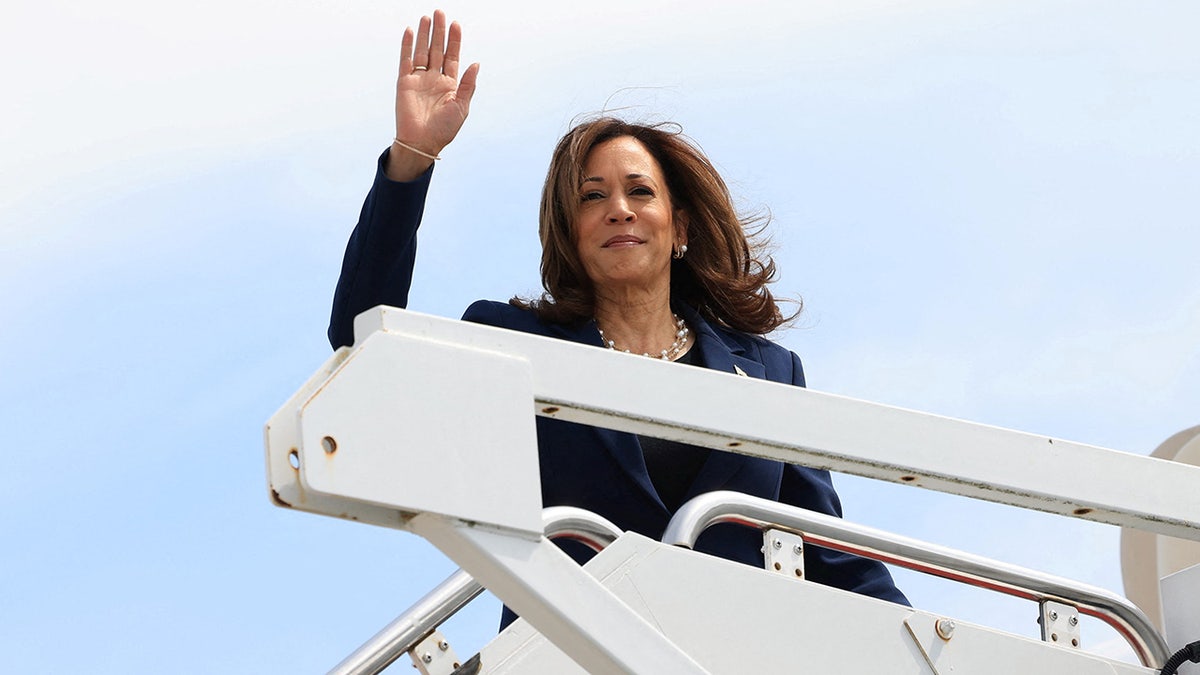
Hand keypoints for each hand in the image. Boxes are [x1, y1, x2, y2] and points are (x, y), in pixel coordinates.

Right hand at [387, 10, 479, 180]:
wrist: (422, 142)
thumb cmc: (444, 129)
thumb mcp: (461, 106)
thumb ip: (468, 84)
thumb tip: (476, 63)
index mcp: (450, 85)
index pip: (453, 57)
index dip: (455, 41)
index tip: (456, 24)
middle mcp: (434, 79)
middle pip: (437, 49)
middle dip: (439, 32)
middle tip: (440, 12)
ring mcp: (419, 79)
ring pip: (422, 51)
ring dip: (425, 34)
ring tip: (427, 17)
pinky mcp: (405, 82)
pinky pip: (406, 60)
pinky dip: (407, 45)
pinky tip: (410, 31)